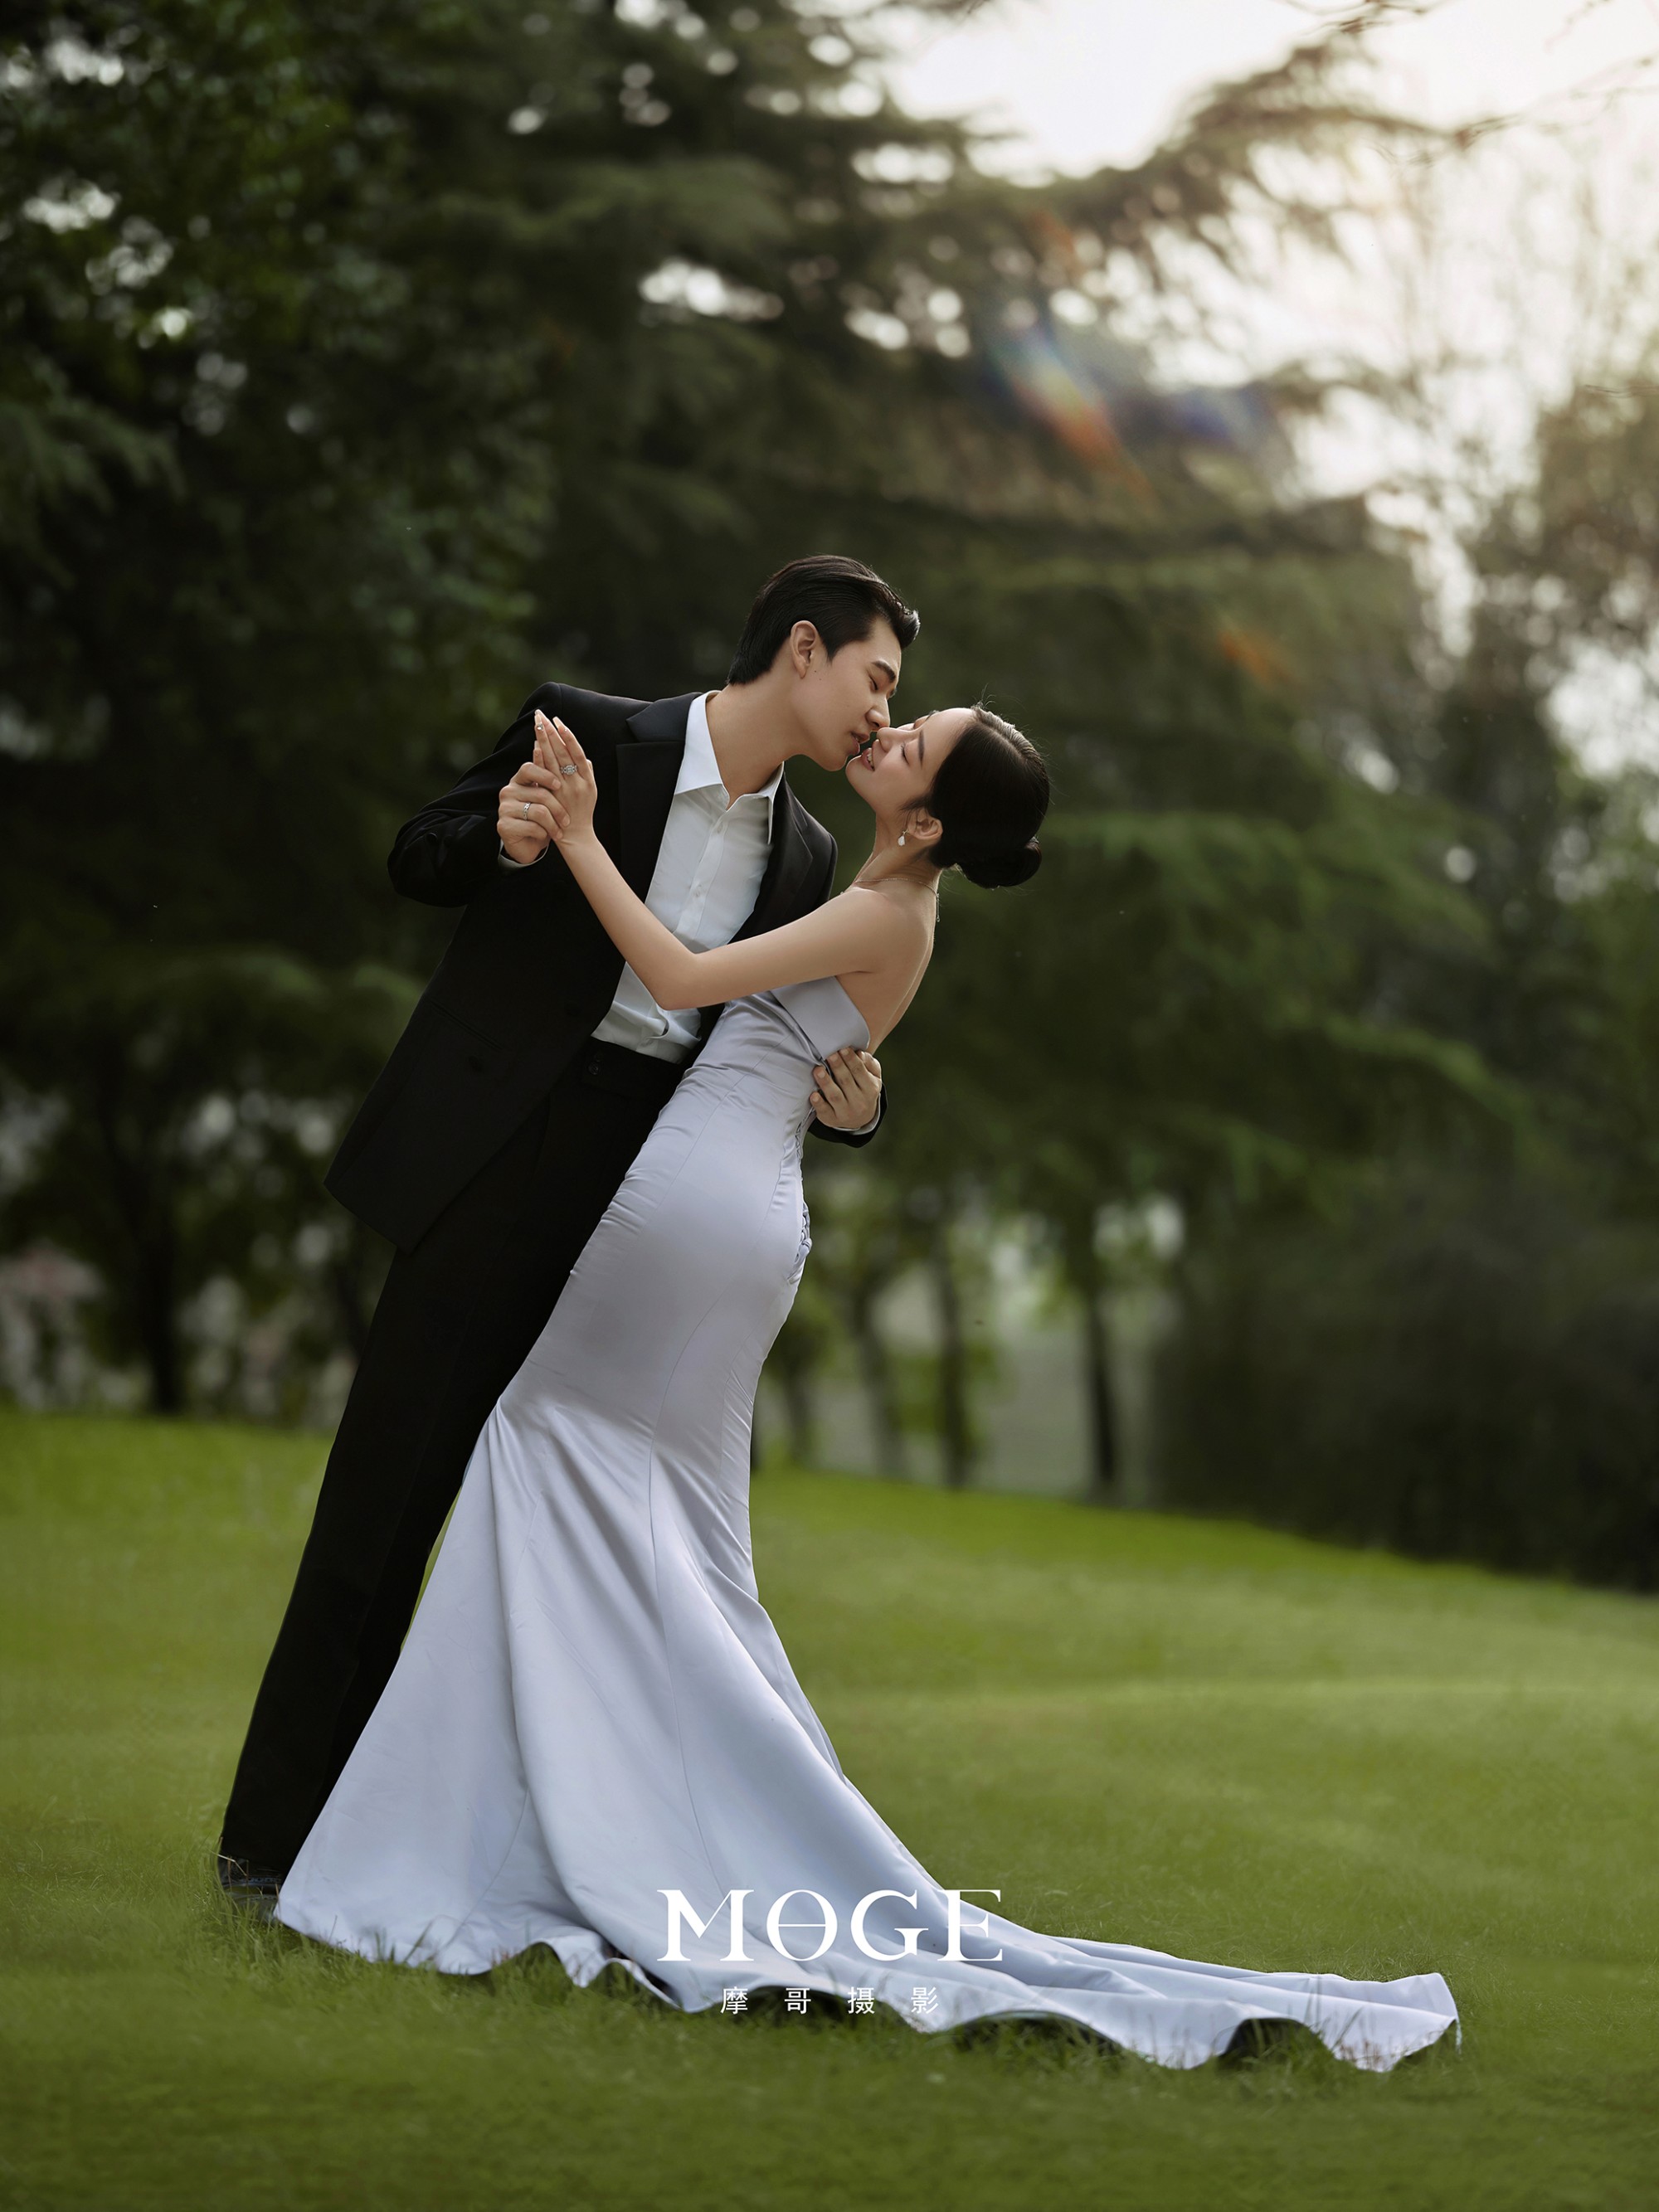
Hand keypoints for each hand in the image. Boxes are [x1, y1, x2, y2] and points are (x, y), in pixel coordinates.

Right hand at [495, 720, 568, 863]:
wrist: (526, 843)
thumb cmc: (541, 818)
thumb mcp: (546, 796)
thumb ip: (550, 775)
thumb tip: (560, 748)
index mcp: (518, 780)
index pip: (529, 768)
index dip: (545, 775)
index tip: (559, 785)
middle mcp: (508, 791)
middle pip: (540, 793)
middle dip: (558, 809)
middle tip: (567, 820)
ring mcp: (504, 808)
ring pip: (539, 812)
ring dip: (553, 824)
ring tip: (559, 832)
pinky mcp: (504, 826)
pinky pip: (532, 827)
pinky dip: (543, 833)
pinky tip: (545, 837)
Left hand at [534, 711, 598, 846]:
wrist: (576, 836)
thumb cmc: (583, 811)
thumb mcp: (591, 790)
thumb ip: (587, 771)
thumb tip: (583, 755)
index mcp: (588, 779)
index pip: (577, 752)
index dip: (567, 735)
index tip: (557, 721)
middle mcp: (576, 783)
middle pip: (562, 752)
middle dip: (551, 732)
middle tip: (541, 716)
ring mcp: (564, 790)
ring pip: (552, 761)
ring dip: (543, 741)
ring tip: (537, 725)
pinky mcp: (553, 797)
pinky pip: (545, 775)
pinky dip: (540, 760)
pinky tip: (535, 746)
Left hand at [810, 1048, 881, 1130]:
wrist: (860, 1118)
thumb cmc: (864, 1090)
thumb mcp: (873, 1077)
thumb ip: (869, 1063)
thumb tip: (860, 1053)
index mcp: (870, 1089)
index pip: (860, 1071)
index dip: (851, 1060)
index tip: (842, 1048)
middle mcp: (859, 1102)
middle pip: (846, 1081)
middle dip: (837, 1067)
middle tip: (829, 1054)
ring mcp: (845, 1112)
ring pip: (835, 1096)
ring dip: (826, 1083)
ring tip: (818, 1070)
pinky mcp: (831, 1119)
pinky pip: (825, 1111)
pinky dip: (819, 1104)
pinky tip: (813, 1095)